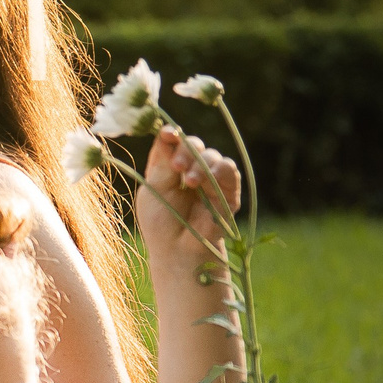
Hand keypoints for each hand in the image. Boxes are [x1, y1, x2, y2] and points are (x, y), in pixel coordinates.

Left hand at [135, 127, 239, 259]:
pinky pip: (228, 170)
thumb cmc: (161, 222)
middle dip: (186, 150)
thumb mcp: (153, 190)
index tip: (168, 133)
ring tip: (190, 182)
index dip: (171, 134)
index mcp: (168, 167)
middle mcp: (190, 169)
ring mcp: (210, 179)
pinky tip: (205, 182)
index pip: (172, 142)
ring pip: (211, 155)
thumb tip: (165, 132)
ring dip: (200, 164)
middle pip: (193, 144)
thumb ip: (161, 163)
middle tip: (177, 166)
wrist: (179, 249)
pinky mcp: (227, 190)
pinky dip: (218, 171)